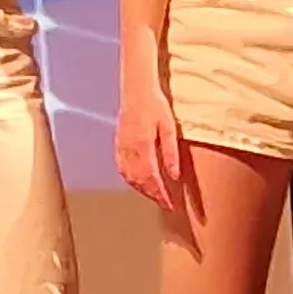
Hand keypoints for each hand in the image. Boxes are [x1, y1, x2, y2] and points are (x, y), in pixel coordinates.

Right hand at [117, 84, 193, 215]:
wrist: (136, 90)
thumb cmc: (155, 105)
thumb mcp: (169, 128)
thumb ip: (170, 153)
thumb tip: (174, 175)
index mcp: (143, 146)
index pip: (151, 178)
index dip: (160, 194)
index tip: (168, 204)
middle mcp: (129, 150)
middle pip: (139, 181)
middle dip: (152, 194)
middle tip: (163, 202)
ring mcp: (121, 147)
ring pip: (129, 176)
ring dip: (141, 189)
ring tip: (153, 194)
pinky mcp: (118, 144)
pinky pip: (121, 168)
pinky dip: (129, 179)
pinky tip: (136, 181)